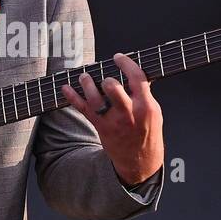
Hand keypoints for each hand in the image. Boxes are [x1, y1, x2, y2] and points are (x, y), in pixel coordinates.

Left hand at [60, 53, 163, 185]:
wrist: (139, 161)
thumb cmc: (147, 134)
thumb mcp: (154, 113)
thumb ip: (144, 94)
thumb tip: (132, 73)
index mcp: (147, 107)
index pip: (137, 78)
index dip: (126, 64)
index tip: (118, 57)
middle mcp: (129, 113)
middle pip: (113, 88)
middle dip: (107, 78)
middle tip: (104, 77)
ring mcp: (113, 121)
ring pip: (95, 98)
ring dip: (87, 84)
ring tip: (84, 77)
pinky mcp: (101, 127)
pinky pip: (83, 109)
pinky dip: (72, 97)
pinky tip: (65, 88)